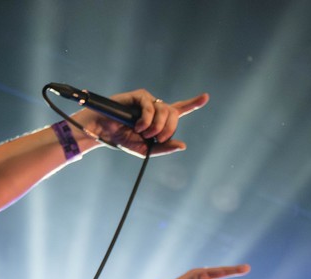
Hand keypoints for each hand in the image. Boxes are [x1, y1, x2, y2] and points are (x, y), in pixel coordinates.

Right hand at [75, 89, 209, 155]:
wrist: (104, 132)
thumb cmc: (123, 140)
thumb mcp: (147, 150)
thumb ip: (164, 148)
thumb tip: (182, 145)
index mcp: (160, 120)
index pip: (179, 110)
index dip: (193, 103)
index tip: (206, 97)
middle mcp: (156, 108)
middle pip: (174, 114)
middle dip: (169, 129)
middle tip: (157, 139)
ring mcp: (148, 101)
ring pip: (165, 110)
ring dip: (157, 126)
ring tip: (144, 133)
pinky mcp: (139, 96)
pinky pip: (151, 105)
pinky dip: (147, 119)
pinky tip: (139, 126)